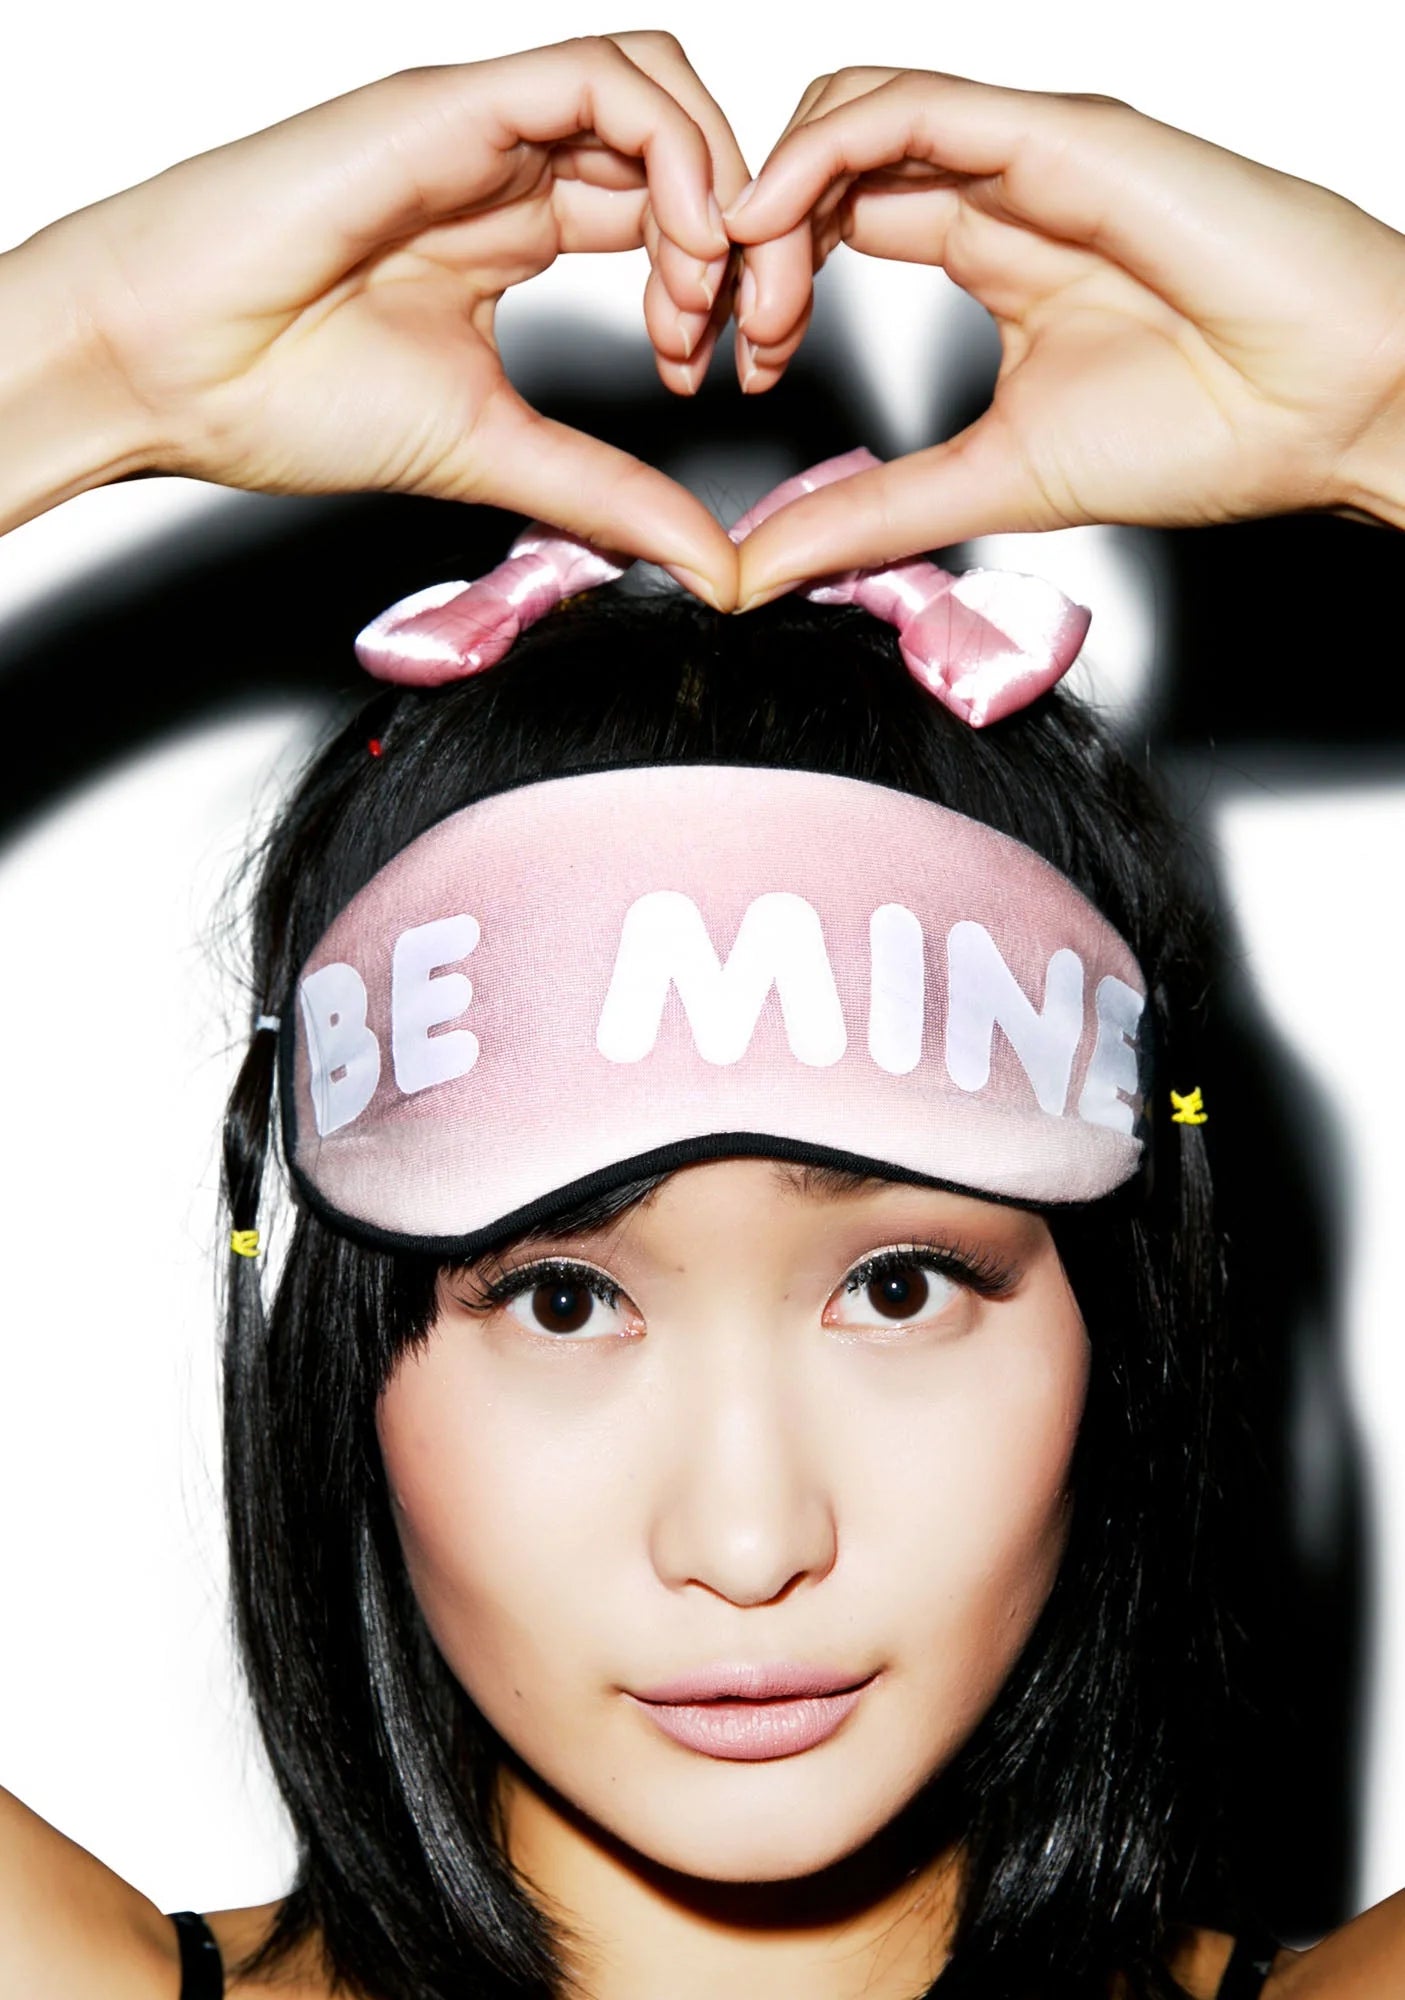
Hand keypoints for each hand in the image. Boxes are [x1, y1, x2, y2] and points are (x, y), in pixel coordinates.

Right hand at [1, 34, 759, 604]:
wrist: (165, 371)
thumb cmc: (280, 396)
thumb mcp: (495, 452)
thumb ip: (608, 495)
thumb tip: (709, 564)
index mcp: (508, 231)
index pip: (660, 213)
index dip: (720, 282)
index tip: (723, 370)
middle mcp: (502, 167)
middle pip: (676, 147)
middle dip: (746, 236)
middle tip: (750, 332)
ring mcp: (479, 128)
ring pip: (654, 90)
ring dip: (720, 184)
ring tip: (711, 289)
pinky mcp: (451, 105)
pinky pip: (602, 77)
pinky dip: (675, 149)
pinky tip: (683, 242)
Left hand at [724, 68, 1404, 605]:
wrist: (1328, 411)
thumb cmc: (1207, 431)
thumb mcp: (989, 481)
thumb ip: (871, 513)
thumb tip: (761, 567)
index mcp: (989, 250)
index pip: (834, 224)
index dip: (758, 283)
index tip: (722, 364)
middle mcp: (1001, 186)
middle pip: (824, 164)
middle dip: (740, 238)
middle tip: (706, 328)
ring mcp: (1028, 151)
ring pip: (852, 113)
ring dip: (770, 194)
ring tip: (739, 287)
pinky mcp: (1058, 134)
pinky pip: (912, 105)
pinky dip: (821, 151)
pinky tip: (773, 222)